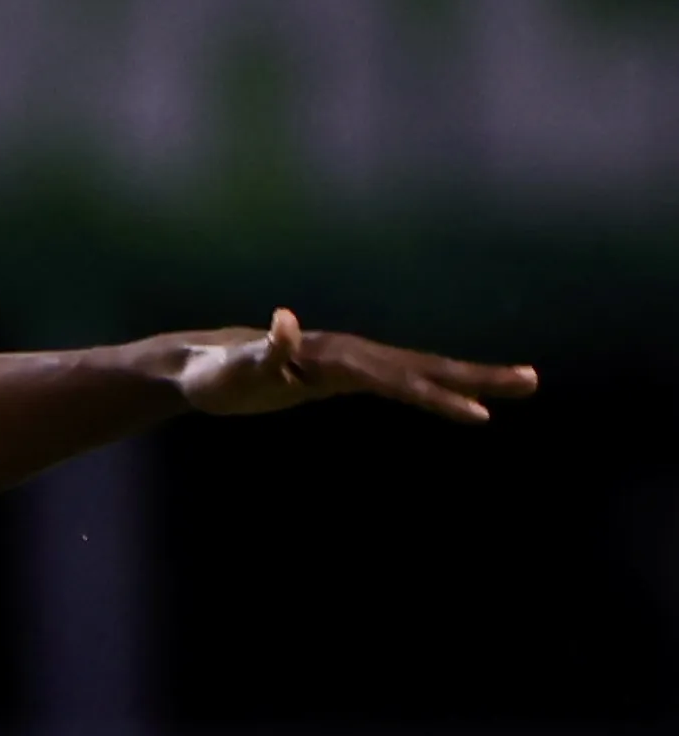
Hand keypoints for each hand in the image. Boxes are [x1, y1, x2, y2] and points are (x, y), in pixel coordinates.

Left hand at [165, 310, 536, 425]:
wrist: (204, 366)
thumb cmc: (218, 373)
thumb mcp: (238, 368)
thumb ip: (265, 349)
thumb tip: (282, 321)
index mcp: (338, 357)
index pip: (398, 381)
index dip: (436, 397)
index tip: (476, 414)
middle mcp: (353, 354)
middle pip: (425, 368)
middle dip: (477, 379)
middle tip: (531, 382)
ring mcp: (353, 363)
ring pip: (420, 372)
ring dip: (468, 380)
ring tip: (519, 384)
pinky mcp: (346, 375)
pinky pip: (401, 382)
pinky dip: (434, 389)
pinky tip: (458, 397)